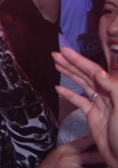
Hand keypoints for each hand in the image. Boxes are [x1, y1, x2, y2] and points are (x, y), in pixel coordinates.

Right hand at [27, 134, 110, 167]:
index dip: (99, 140)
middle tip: (116, 162)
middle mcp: (68, 158)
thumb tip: (94, 147)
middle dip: (107, 160)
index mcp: (66, 148)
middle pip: (94, 157)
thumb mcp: (59, 154)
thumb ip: (74, 151)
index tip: (109, 140)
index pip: (86, 141)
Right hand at [54, 47, 117, 167]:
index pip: (95, 71)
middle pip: (87, 75)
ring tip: (56, 64)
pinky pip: (80, 101)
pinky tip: (59, 88)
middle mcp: (108, 95)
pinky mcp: (94, 116)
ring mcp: (100, 105)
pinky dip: (69, 94)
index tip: (65, 51)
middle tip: (56, 54)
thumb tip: (99, 72)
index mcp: (115, 91)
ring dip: (70, 74)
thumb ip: (114, 89)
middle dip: (72, 64)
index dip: (79, 61)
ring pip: (83, 85)